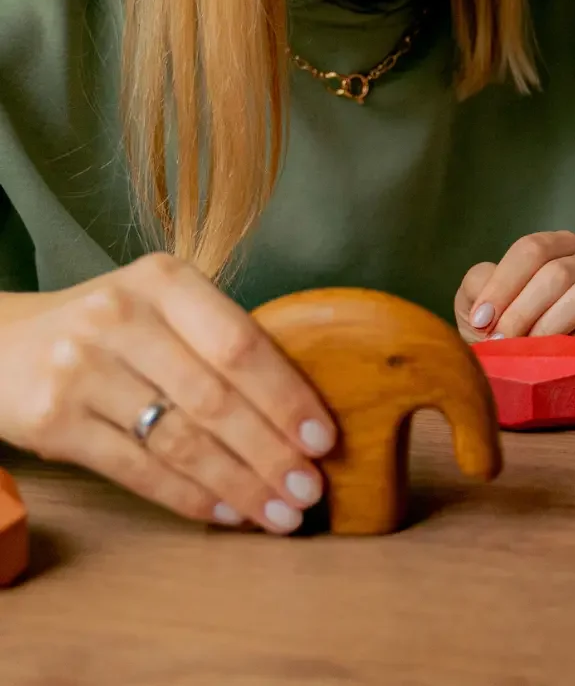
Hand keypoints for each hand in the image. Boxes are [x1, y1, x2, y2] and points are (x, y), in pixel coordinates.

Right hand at [0, 255, 336, 533]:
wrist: (2, 342)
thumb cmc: (109, 328)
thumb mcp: (160, 306)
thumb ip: (217, 339)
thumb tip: (300, 407)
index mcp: (165, 280)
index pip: (241, 344)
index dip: (286, 395)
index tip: (324, 438)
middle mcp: (122, 318)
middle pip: (215, 397)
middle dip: (271, 451)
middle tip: (309, 489)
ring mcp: (82, 369)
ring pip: (180, 440)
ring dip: (238, 483)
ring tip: (279, 512)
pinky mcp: (53, 421)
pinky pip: (137, 469)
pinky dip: (189, 495)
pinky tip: (225, 512)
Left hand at [455, 231, 574, 353]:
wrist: (550, 375)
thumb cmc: (515, 334)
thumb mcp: (484, 308)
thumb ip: (478, 288)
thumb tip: (485, 298)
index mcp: (558, 249)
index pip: (533, 248)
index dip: (503, 284)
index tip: (481, 321)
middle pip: (558, 272)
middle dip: (523, 311)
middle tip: (501, 344)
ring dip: (551, 325)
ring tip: (530, 353)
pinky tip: (563, 360)